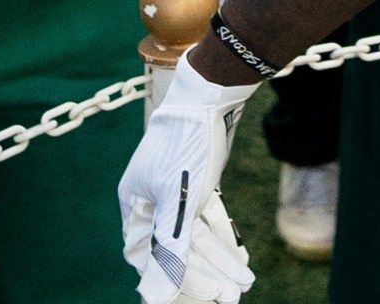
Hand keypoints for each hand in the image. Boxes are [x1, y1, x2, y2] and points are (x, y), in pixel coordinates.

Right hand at [119, 50, 257, 303]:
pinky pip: (207, 218)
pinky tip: (241, 257)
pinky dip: (223, 237)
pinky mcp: (196, 181)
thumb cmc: (186, 146)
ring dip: (220, 259)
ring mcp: (175, 189)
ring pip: (196, 234)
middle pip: (176, 248)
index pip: (147, 255)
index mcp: (135, 202)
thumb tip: (154, 293)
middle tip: (227, 297)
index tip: (196, 298)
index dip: (169, 279)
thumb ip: (168, 249)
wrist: (210, 97)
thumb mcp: (178, 202)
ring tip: (245, 282)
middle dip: (204, 274)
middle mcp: (151, 198)